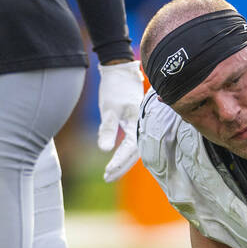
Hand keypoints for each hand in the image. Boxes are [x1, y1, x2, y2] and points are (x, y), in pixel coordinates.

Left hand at [97, 60, 143, 182]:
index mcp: (137, 123)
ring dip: (123, 161)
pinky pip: (134, 142)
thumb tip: (105, 150)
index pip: (129, 150)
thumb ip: (107, 129)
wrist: (120, 70)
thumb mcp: (108, 109)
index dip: (119, 163)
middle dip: (120, 167)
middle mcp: (141, 126)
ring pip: (134, 149)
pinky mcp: (136, 122)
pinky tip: (118, 158)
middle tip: (107, 178)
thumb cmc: (114, 88)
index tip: (107, 173)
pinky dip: (125, 152)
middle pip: (134, 153)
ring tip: (110, 172)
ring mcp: (140, 124)